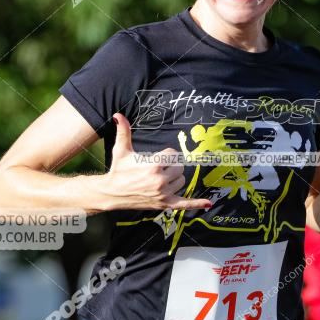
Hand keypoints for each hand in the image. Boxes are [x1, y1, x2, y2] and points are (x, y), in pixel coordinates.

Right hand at [95, 113, 212, 210]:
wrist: (112, 193)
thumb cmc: (118, 170)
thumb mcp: (121, 150)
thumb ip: (123, 131)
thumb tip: (118, 114)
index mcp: (153, 165)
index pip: (173, 154)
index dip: (166, 154)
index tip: (157, 158)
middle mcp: (160, 180)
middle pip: (180, 167)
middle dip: (171, 165)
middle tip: (158, 168)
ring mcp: (163, 194)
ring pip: (182, 181)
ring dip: (175, 178)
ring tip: (160, 178)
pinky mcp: (165, 204)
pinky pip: (184, 204)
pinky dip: (196, 204)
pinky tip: (208, 203)